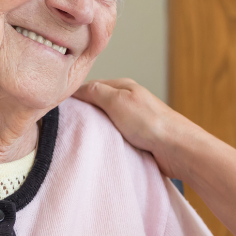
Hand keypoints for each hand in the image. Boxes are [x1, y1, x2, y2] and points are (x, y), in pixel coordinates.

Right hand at [74, 78, 200, 178]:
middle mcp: (128, 101)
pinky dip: (107, 140)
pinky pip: (115, 136)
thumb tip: (76, 88)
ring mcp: (133, 120)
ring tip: (82, 137)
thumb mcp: (117, 101)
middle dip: (85, 113)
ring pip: (106, 122)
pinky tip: (101, 146)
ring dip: (96, 129)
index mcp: (124, 86)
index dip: (75, 96)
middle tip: (66, 124)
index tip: (59, 107)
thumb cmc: (150, 123)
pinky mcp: (138, 138)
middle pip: (98, 105)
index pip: (91, 87)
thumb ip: (96, 92)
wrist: (177, 149)